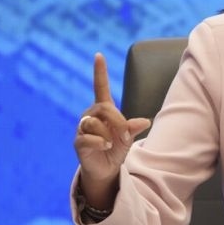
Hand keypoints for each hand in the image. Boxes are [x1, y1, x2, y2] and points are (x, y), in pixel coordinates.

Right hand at [73, 53, 150, 204]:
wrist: (106, 169)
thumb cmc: (116, 149)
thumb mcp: (128, 137)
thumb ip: (133, 128)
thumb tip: (145, 122)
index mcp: (103, 109)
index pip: (100, 86)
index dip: (100, 71)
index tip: (98, 55)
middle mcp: (90, 115)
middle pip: (103, 108)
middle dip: (117, 121)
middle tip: (125, 136)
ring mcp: (82, 128)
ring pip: (94, 123)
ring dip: (109, 135)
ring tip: (111, 144)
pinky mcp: (78, 141)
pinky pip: (87, 137)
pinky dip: (100, 143)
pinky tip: (105, 147)